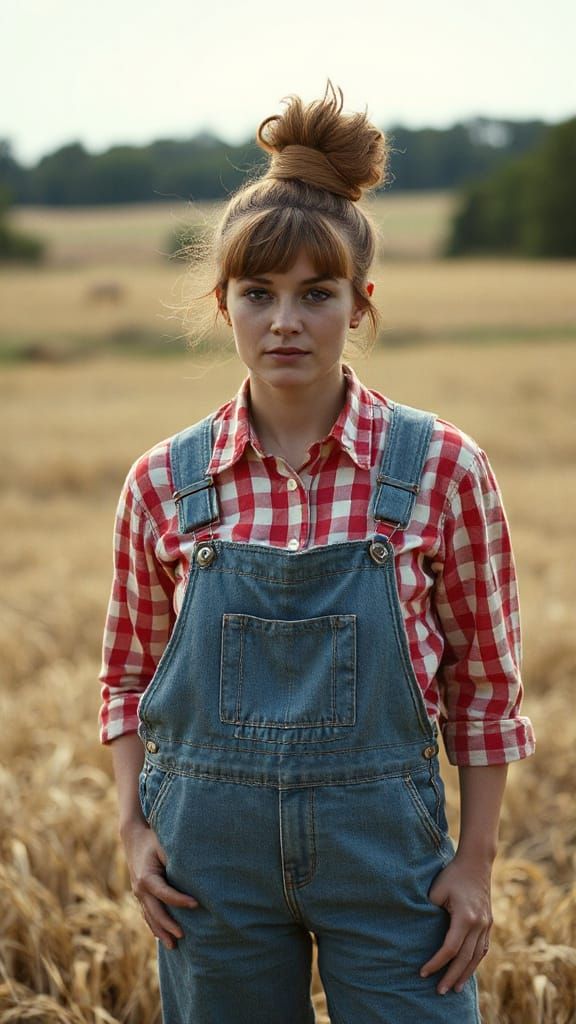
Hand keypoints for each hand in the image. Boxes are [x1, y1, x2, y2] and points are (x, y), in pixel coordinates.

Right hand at [121, 819, 198, 949]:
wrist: (132, 837)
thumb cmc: (152, 840)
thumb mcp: (163, 845)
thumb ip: (174, 858)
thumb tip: (193, 870)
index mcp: (147, 878)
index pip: (165, 894)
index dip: (180, 901)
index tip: (196, 904)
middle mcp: (140, 889)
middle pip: (155, 912)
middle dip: (169, 926)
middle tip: (184, 936)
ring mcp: (138, 894)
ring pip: (150, 917)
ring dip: (161, 932)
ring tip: (173, 946)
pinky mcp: (139, 895)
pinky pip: (146, 914)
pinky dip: (154, 926)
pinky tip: (161, 936)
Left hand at [419, 853, 492, 994]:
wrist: (477, 862)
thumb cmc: (452, 874)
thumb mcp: (436, 890)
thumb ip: (430, 911)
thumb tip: (421, 929)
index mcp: (465, 917)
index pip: (450, 948)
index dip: (436, 963)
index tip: (424, 973)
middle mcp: (479, 924)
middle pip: (465, 958)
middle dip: (451, 976)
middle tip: (439, 991)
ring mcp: (486, 924)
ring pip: (477, 956)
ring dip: (465, 973)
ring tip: (454, 988)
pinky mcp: (488, 922)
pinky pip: (483, 948)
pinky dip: (475, 961)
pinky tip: (467, 970)